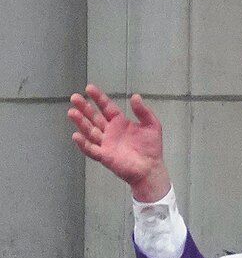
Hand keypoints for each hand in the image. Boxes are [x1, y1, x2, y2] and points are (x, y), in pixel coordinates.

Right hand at [68, 84, 169, 201]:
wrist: (151, 168)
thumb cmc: (151, 147)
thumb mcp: (152, 125)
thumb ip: (143, 111)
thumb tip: (135, 96)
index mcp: (119, 122)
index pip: (106, 107)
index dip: (98, 98)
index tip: (89, 88)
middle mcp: (110, 131)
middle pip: (94, 117)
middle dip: (84, 107)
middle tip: (74, 97)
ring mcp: (105, 144)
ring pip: (90, 131)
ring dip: (80, 122)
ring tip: (72, 112)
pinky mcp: (104, 156)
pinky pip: (91, 149)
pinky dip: (83, 143)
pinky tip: (76, 135)